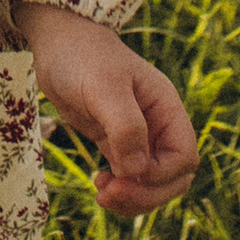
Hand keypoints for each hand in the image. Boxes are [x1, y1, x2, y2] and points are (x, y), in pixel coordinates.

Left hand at [14, 5, 197, 216]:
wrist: (56, 41)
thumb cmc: (82, 56)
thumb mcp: (104, 87)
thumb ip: (125, 127)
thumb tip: (137, 169)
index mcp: (166, 108)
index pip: (184, 157)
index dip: (160, 175)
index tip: (125, 172)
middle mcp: (158, 124)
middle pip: (173, 177)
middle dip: (146, 194)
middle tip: (108, 195)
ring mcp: (139, 135)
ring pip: (153, 182)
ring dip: (133, 198)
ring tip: (102, 195)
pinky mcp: (116, 142)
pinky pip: (131, 177)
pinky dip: (120, 190)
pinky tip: (99, 185)